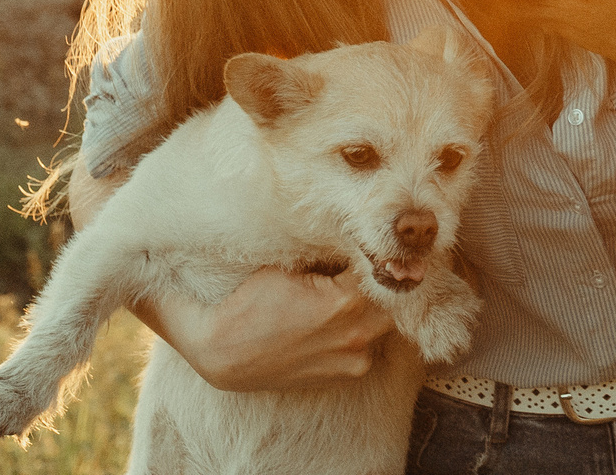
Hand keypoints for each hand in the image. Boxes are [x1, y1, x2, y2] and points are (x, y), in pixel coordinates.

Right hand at [139, 265, 395, 391]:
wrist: (221, 353)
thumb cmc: (251, 302)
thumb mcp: (291, 266)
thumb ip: (333, 256)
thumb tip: (363, 240)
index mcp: (345, 301)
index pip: (385, 268)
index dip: (381, 255)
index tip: (378, 246)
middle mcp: (357, 334)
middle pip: (394, 297)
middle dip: (386, 282)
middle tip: (374, 268)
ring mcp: (355, 359)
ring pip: (386, 323)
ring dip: (376, 307)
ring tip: (355, 293)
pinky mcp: (349, 375)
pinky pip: (371, 345)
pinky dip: (363, 331)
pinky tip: (342, 320)